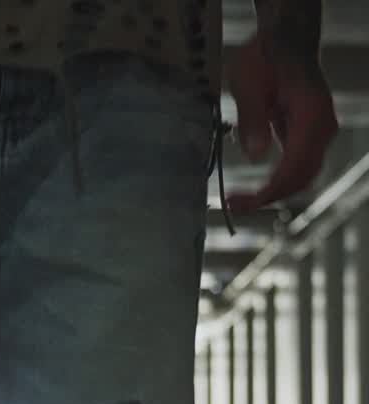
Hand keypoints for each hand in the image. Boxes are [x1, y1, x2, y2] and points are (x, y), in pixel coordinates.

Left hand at [225, 35, 338, 213]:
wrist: (285, 44)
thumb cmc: (265, 57)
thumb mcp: (247, 81)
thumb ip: (252, 117)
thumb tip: (256, 156)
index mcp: (310, 114)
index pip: (294, 167)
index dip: (267, 192)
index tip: (240, 202)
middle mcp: (323, 127)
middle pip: (300, 178)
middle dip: (267, 198)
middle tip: (234, 205)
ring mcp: (321, 134)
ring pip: (301, 178)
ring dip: (273, 194)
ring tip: (240, 201)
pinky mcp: (312, 138)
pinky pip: (299, 168)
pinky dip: (278, 182)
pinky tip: (255, 189)